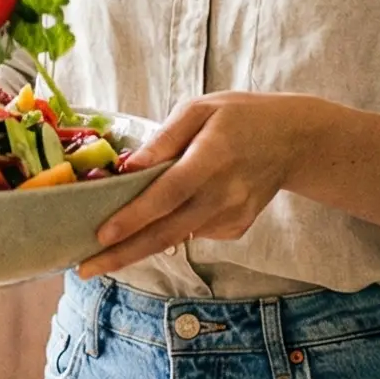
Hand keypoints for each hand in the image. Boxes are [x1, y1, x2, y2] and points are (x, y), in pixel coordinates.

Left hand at [78, 93, 315, 279]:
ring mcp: (232, 216)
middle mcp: (223, 194)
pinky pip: (194, 232)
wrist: (295, 141)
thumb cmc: (241, 118)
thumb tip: (129, 167)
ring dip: (139, 244)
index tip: (102, 234)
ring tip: (105, 249)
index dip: (135, 216)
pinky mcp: (236, 228)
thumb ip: (165, 138)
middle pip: (167, 232)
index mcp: (212, 158)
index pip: (167, 193)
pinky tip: (172, 210)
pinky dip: (173, 226)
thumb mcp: (201, 109)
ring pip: (177, 237)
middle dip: (122, 253)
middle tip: (85, 269)